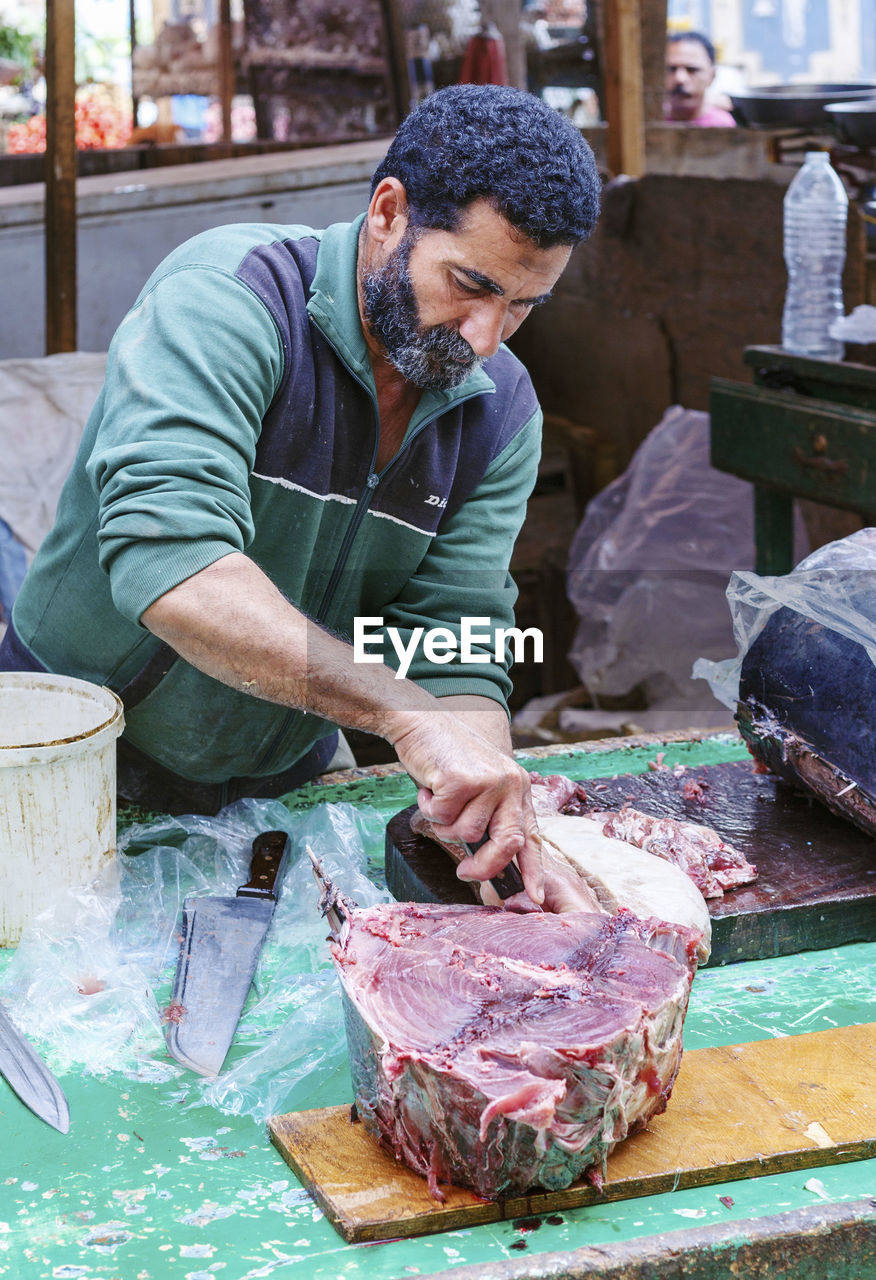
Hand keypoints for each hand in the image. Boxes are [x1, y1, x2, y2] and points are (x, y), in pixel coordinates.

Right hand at [390, 707, 543, 904]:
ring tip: (438, 799)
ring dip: (444, 824)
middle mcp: (510, 783)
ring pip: (466, 833)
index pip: (531, 836)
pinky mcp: (462, 780)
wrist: (420, 720)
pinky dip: (427, 808)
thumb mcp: (480, 783)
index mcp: (517, 786)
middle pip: (508, 843)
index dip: (533, 870)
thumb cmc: (446, 756)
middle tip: (465, 873)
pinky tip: (428, 787)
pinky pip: (442, 817)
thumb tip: (487, 859)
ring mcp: (488, 781)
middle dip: (485, 866)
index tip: (535, 896)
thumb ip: (489, 814)